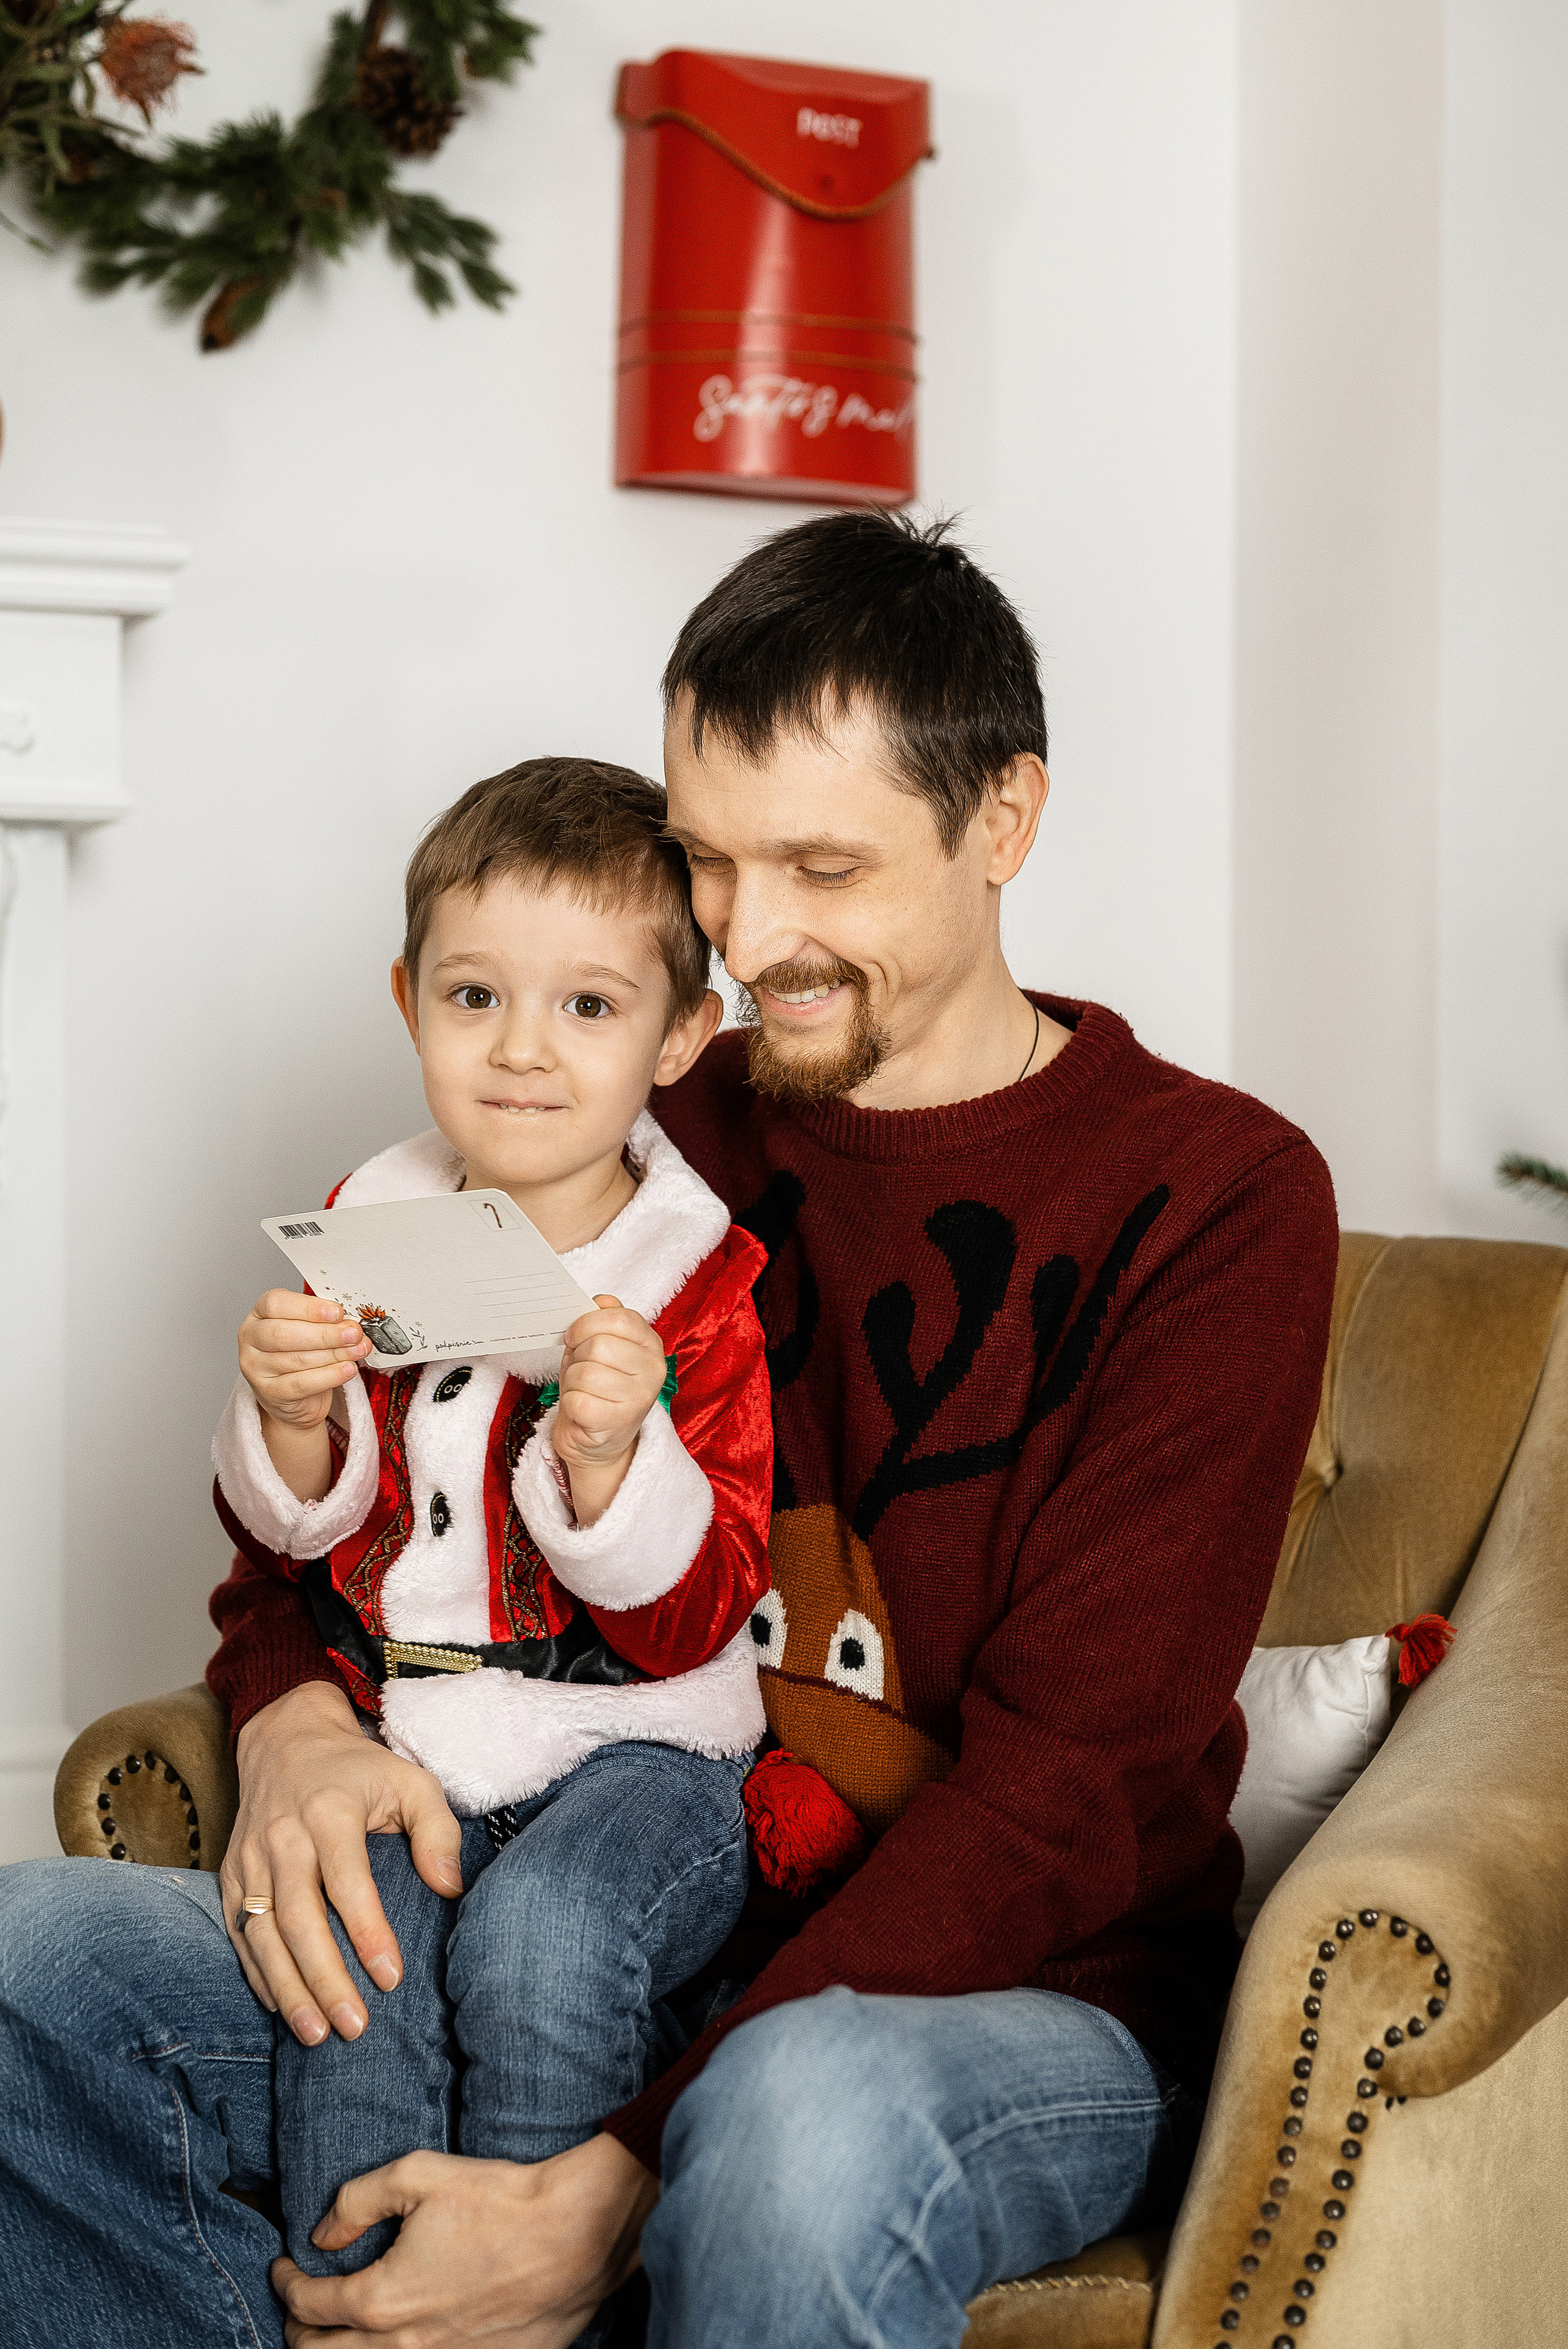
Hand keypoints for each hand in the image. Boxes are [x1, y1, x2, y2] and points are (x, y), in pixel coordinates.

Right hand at [224, 1681, 462, 2046]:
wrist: (288, 1741)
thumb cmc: (360, 1771)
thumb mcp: (411, 1782)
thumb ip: (437, 1831)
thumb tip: (449, 1888)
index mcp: (329, 1812)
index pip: (346, 1881)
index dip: (367, 1932)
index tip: (392, 1979)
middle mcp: (282, 1837)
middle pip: (298, 1918)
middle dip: (324, 1978)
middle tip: (354, 2026)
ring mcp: (250, 1859)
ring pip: (262, 1933)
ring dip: (288, 1988)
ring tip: (316, 2034)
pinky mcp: (231, 1876)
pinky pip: (239, 1933)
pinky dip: (257, 1974)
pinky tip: (282, 2007)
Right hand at [238, 1288, 370, 1432]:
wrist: (294, 1396)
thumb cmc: (300, 1353)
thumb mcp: (309, 1329)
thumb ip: (325, 1322)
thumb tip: (350, 1323)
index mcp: (259, 1313)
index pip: (276, 1304)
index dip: (309, 1308)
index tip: (337, 1312)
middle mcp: (251, 1338)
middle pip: (284, 1334)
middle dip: (324, 1334)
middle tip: (352, 1333)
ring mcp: (255, 1367)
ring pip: (297, 1359)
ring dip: (333, 1354)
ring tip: (357, 1350)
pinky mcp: (269, 1392)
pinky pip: (302, 1384)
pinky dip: (329, 1376)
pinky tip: (348, 1369)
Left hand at [273, 2134, 658, 2346]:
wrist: (576, 2235)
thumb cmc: (500, 2200)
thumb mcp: (418, 2174)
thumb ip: (356, 2199)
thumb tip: (324, 2232)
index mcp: (381, 2300)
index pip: (309, 2305)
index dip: (285, 2283)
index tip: (283, 2266)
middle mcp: (403, 2346)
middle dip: (299, 2329)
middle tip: (299, 2304)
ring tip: (340, 2325)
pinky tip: (400, 2332)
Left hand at [552, 1294, 666, 1522]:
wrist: (599, 1439)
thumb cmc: (598, 1387)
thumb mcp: (602, 1347)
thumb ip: (604, 1320)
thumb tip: (602, 1301)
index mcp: (651, 1345)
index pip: (619, 1318)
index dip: (586, 1323)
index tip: (574, 1336)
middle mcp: (653, 1371)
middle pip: (598, 1346)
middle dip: (577, 1355)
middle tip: (579, 1367)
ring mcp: (638, 1399)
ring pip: (585, 1374)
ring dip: (572, 1381)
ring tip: (581, 1390)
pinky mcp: (616, 1424)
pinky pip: (578, 1401)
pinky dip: (570, 1404)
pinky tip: (581, 1410)